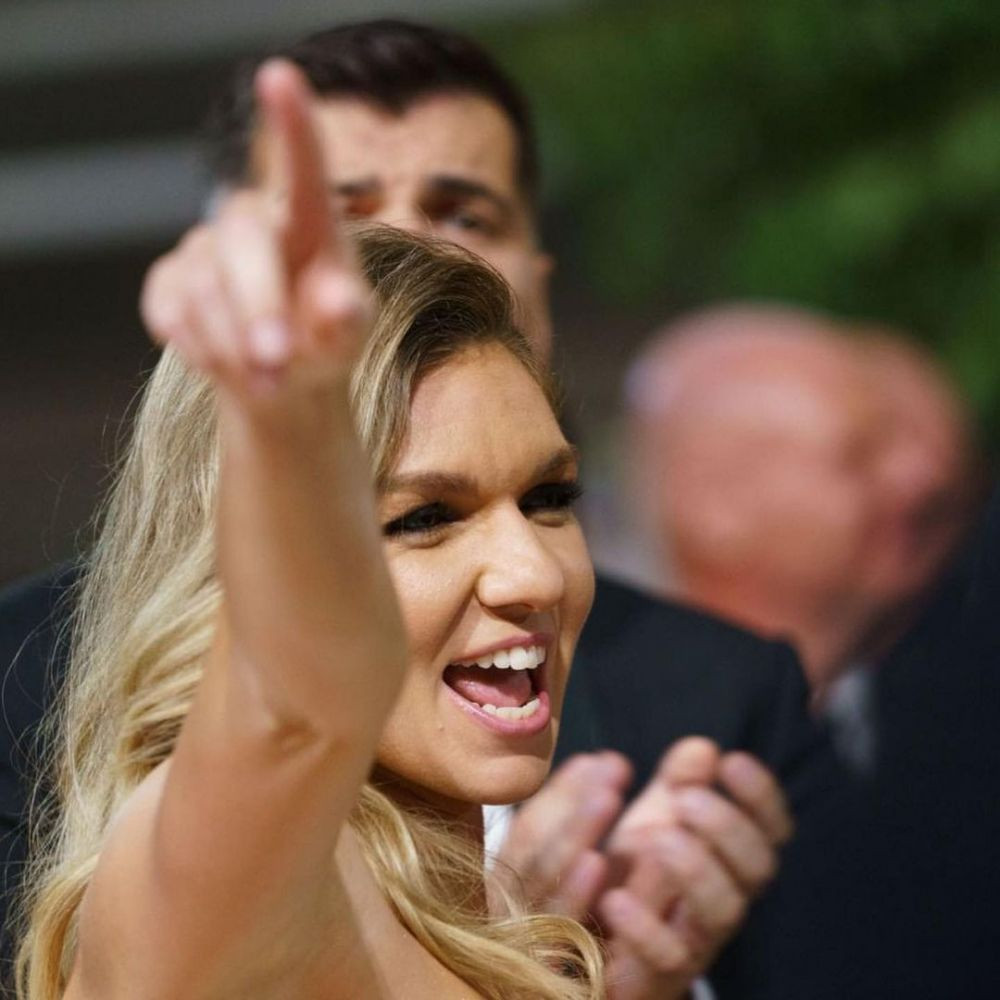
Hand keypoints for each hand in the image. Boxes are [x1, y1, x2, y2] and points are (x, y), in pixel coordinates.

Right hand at [140, 59, 370, 403]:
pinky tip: (226, 364)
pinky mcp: (169, 279)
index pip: (304, 168)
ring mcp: (205, 247)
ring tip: (268, 381)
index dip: (292, 124)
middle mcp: (255, 222)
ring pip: (203, 289)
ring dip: (233, 346)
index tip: (279, 76)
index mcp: (310, 223)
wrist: (282, 382)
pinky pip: (170, 310)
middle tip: (277, 364)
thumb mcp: (348, 337)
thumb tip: (344, 306)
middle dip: (258, 309)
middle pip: (243, 244)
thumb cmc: (325, 344)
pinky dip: (200, 349)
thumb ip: (349, 321)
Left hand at [494, 739, 792, 999]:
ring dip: (696, 869)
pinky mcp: (656, 974)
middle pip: (757, 868)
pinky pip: (665, 958)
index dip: (760, 796)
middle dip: (728, 826)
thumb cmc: (629, 874)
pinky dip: (644, 926)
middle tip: (685, 799)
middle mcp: (721, 898)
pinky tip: (615, 896)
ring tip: (655, 837)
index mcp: (726, 857)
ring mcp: (695, 939)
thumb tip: (701, 747)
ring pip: (722, 912)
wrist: (587, 948)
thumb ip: (676, 783)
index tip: (731, 761)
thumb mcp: (650, 821)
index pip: (770, 829)